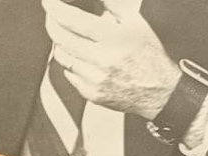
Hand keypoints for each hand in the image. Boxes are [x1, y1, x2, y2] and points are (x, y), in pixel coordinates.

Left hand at [41, 0, 180, 119]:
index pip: (73, 20)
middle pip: (61, 38)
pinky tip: (83, 59)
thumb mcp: (135, 23)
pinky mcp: (92, 93)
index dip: (55, 9)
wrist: (159, 91)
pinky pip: (70, 74)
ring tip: (70, 37)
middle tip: (52, 16)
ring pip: (63, 56)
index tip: (49, 3)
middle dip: (51, 23)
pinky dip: (72, 63)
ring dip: (61, 43)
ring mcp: (95, 79)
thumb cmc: (149, 57)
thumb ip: (112, 6)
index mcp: (113, 38)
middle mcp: (102, 59)